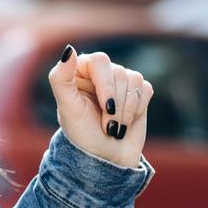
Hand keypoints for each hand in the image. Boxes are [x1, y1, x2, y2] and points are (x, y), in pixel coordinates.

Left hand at [48, 45, 154, 168]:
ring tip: (113, 126)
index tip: (105, 107)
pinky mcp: (138, 91)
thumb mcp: (67, 107)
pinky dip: (137, 109)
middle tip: (106, 124)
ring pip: (134, 80)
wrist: (104, 157)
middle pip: (120, 72)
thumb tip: (70, 50)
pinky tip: (126, 121)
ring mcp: (120, 81)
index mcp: (80, 71)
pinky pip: (146, 89)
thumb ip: (60, 78)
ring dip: (126, 110)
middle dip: (115, 104)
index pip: (100, 61)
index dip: (106, 84)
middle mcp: (100, 72)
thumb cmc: (81, 133)